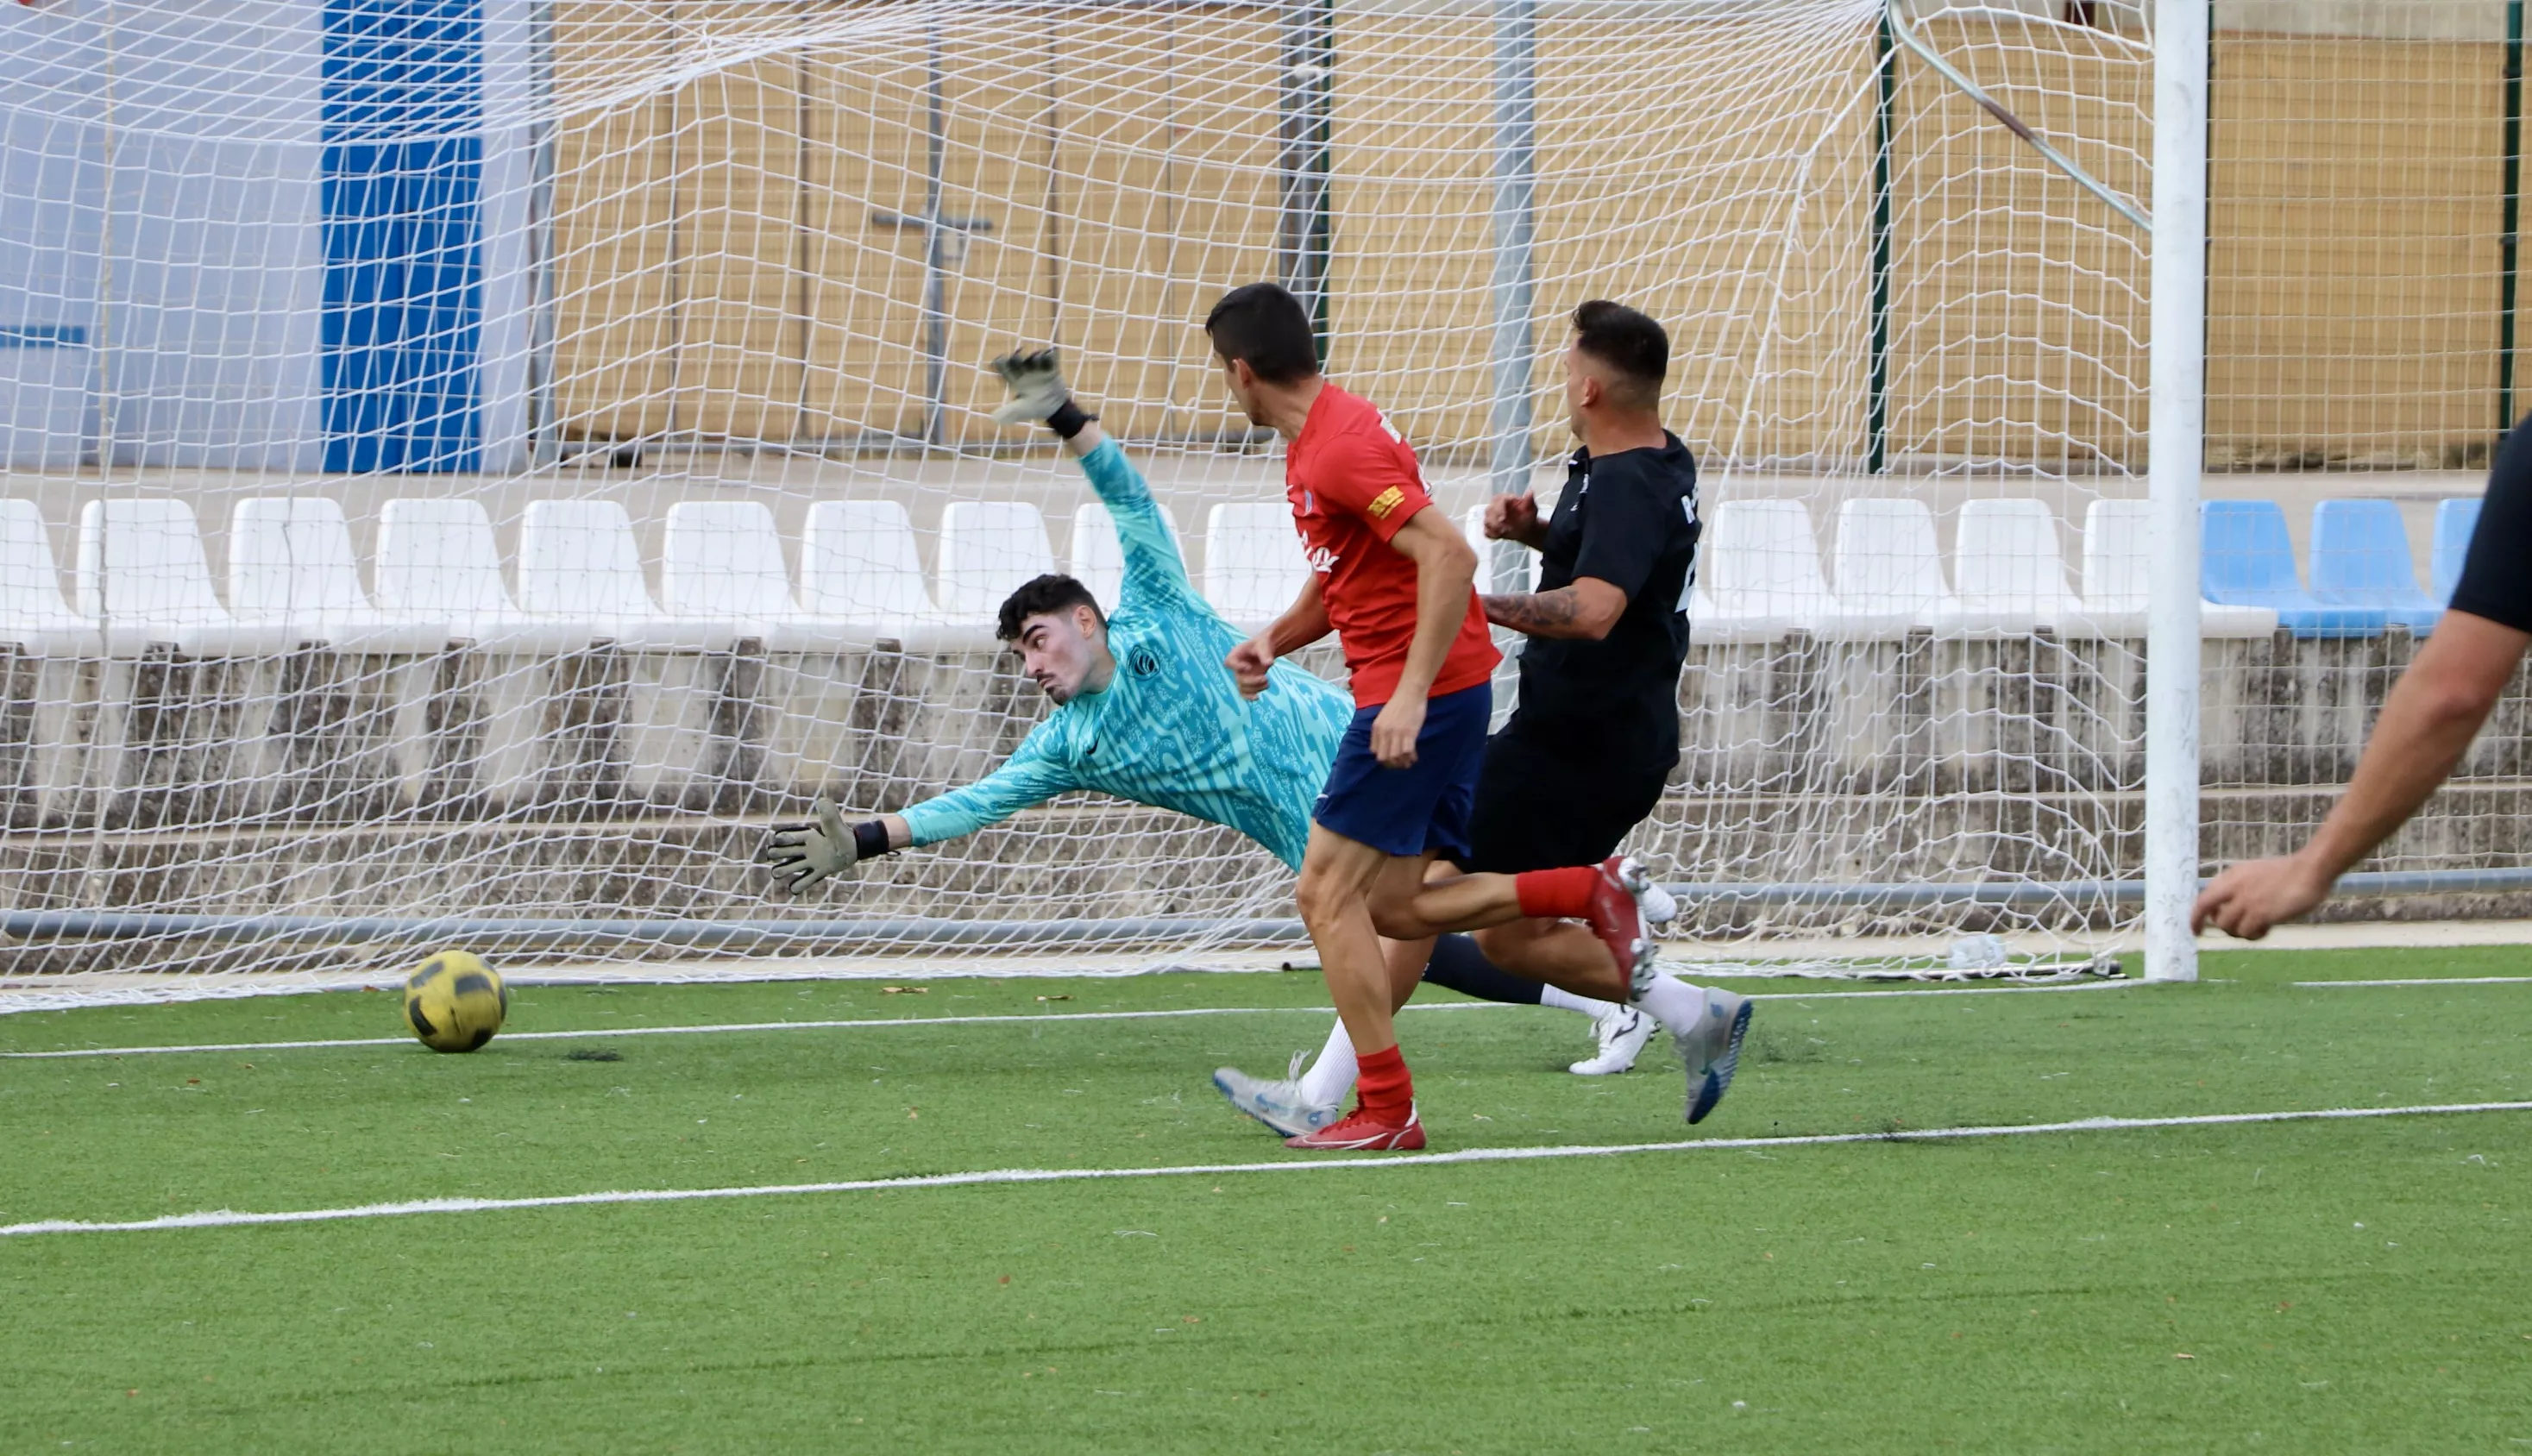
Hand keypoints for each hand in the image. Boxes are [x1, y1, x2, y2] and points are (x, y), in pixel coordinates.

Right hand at [757, 797, 859, 895]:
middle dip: (776, 854)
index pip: (786, 838)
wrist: (854, 846)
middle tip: (773, 855)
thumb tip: (821, 801)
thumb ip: (828, 813)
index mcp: (806, 836)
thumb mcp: (834, 822)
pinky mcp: (819, 871)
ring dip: (782, 870)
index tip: (779, 840)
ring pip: (791, 867)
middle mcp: (805, 848)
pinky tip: (794, 888)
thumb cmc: (842, 832)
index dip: (781, 840)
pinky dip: (798, 885)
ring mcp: (811, 861)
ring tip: (776, 873)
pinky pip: (805, 881)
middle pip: (783, 852)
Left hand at [988, 349, 1071, 426]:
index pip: (1003, 368)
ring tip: (1038, 357)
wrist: (1055, 410)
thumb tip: (993, 418)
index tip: (1002, 359)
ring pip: (1033, 358)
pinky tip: (1052, 351)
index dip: (1001, 362)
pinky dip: (1051, 355)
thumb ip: (1009, 411)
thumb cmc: (1035, 409)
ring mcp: (1038, 370)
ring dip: (1035, 356)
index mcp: (1015, 380)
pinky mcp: (1051, 370)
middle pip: (1016, 360)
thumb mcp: (1021, 410)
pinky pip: (1051, 359)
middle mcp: (1025, 373)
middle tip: (1018, 356)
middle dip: (1016, 357)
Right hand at [1226, 635, 1274, 699]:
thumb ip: (1265, 653)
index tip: (1248, 667)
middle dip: (1252, 681)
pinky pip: (1244, 693)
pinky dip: (1249, 697)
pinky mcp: (1247, 683)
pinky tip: (1257, 698)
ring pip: (1243, 688)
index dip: (1237, 667)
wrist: (1264, 650)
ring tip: (1267, 683)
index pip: (1229, 662)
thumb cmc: (1261, 645)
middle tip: (1265, 678)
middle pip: (1239, 679)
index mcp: (1235, 655)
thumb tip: (1269, 664)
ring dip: (1255, 688)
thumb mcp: (1263, 645)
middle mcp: (1236, 668)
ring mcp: (1241, 676)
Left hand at [1370, 692, 1426, 768]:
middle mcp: (1384, 732)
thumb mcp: (1383, 717)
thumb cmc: (1398, 704)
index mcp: (1376, 728)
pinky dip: (1411, 757)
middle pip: (1384, 757)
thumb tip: (1385, 745)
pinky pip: (1408, 752)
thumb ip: (1382, 730)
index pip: (1374, 751)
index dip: (1382, 757)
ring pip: (1395, 757)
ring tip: (1407, 763)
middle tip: (1399, 764)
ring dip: (1402, 763)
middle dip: (1391, 764)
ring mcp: (1397, 733)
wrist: (1410, 693)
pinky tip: (1414, 757)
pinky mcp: (1409, 733)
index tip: (1390, 759)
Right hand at [1484, 493, 1539, 542]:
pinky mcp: (1490, 528)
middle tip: (1504, 528)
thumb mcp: (1531, 507)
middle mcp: (1495, 506)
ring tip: (1503, 532)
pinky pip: (1486, 532)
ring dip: (1494, 528)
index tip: (1503, 518)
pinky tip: (1499, 536)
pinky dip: (1491, 534)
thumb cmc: (1528, 515)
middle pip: (1489, 510)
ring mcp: (1491, 518)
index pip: (1499, 501)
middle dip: (1495, 519)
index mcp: (1504, 498)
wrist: (1526, 527)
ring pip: (1487, 521)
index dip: (1499, 509)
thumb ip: (1529, 500)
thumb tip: (1530, 492)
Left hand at [2190, 852, 2334, 940]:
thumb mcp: (2255, 873)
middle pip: (2206, 910)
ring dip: (2238, 932)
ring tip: (2256, 928)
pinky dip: (2254, 935)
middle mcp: (2234, 887)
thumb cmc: (2289, 873)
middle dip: (2207, 924)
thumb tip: (2227, 910)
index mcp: (2232, 876)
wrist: (2311, 869)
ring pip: (2227, 926)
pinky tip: (2266, 929)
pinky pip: (2246, 932)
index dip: (2196, 916)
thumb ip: (2239, 888)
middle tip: (2219, 932)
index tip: (2196, 930)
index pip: (2203, 898)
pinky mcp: (2260, 912)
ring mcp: (2246, 900)